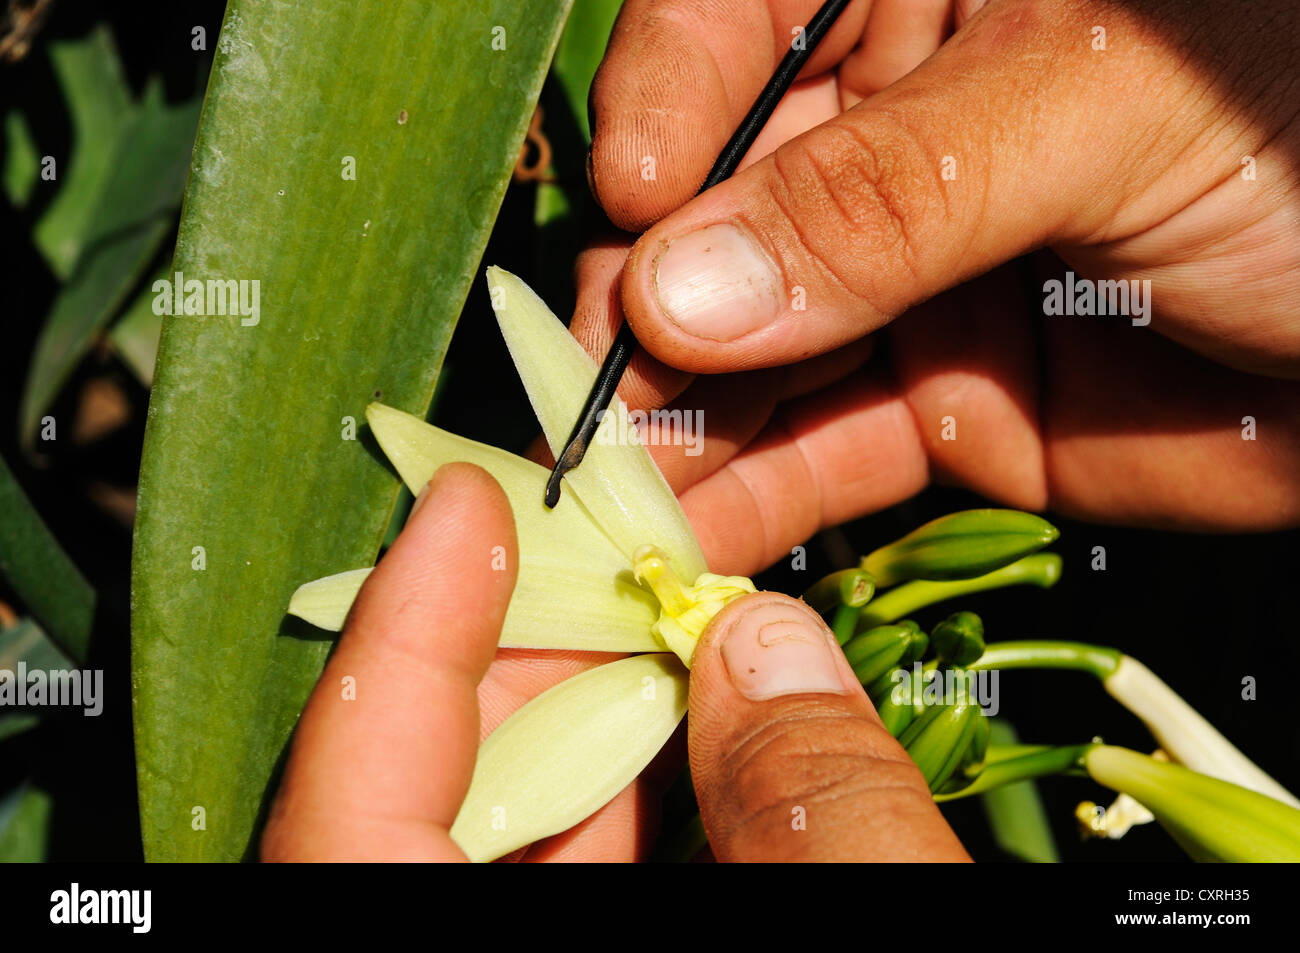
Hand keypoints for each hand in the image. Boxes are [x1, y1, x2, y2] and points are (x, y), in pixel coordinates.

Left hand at [261, 464, 965, 860]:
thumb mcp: (851, 924)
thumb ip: (815, 816)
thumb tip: (769, 649)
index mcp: (434, 945)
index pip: (354, 803)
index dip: (404, 639)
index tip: (459, 503)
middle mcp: (474, 926)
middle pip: (451, 779)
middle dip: (533, 633)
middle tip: (600, 514)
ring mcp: (544, 929)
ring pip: (532, 811)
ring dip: (605, 694)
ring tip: (668, 576)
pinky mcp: (621, 922)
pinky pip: (601, 848)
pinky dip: (647, 775)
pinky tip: (710, 698)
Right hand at [572, 0, 1299, 573]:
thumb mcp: (1097, 112)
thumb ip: (885, 197)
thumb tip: (683, 290)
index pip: (733, 23)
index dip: (669, 101)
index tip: (642, 194)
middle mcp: (887, 135)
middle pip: (714, 209)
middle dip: (651, 303)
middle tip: (604, 390)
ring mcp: (902, 281)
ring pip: (751, 346)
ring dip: (684, 420)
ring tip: (627, 489)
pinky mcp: (935, 400)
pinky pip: (821, 443)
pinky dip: (759, 491)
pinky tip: (699, 525)